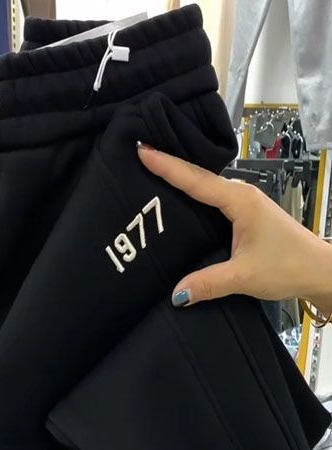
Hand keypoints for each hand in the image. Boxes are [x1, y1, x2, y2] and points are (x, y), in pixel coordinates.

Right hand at [138, 145, 331, 314]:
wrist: (319, 271)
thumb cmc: (290, 266)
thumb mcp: (245, 276)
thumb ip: (208, 283)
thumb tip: (176, 294)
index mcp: (240, 201)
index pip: (195, 180)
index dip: (167, 166)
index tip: (143, 150)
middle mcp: (240, 196)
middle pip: (197, 176)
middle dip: (168, 164)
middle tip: (139, 154)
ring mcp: (242, 204)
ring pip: (204, 187)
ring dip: (179, 179)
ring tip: (150, 173)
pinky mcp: (242, 216)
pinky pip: (210, 200)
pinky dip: (190, 196)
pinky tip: (176, 201)